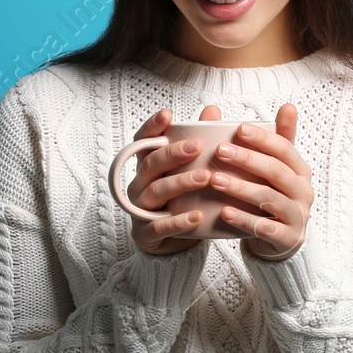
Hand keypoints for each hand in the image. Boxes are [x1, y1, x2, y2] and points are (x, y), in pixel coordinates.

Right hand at [126, 104, 224, 256]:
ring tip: (205, 177)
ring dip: (180, 183)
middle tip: (197, 146)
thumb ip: (199, 140)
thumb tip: (212, 110)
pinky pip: (159, 226)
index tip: (167, 114)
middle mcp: (140, 184)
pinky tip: (197, 216)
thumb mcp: (191, 170)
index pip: (144, 142)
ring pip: (155, 192)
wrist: (174, 242)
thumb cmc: (183, 199)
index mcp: (149, 165)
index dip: (152, 127)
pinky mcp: (146, 233)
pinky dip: (178, 221)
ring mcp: (140, 209)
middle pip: (150, 164)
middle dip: (172, 154)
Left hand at [212, 103, 312, 260]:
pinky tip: (224, 212)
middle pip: (276, 172)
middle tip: (220, 151)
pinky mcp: (288, 238)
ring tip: (215, 180)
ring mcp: (298, 216)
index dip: (263, 139)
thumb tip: (288, 105)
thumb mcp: (278, 169)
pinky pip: (265, 228)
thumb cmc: (275, 198)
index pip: (285, 149)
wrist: (282, 240)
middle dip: (248, 160)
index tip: (239, 128)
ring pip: (270, 199)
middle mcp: (304, 192)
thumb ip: (279, 140)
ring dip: (241, 189)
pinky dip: (244, 220)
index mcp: (301, 171)